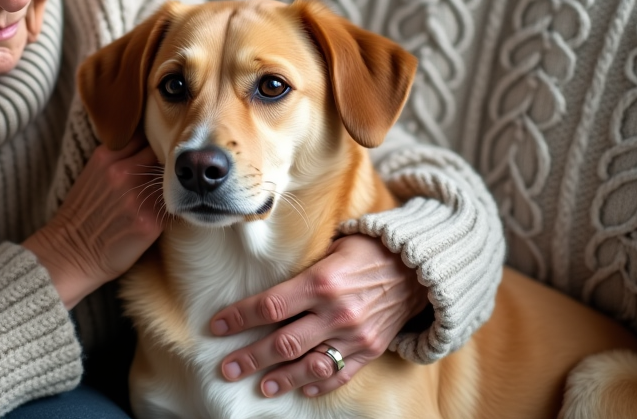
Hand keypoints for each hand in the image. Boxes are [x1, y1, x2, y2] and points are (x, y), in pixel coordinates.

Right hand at [23, 139, 164, 308]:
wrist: (72, 252)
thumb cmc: (82, 214)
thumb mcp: (92, 173)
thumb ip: (117, 157)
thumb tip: (146, 148)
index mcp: (106, 157)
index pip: (143, 135)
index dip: (152, 141)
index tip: (156, 150)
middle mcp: (123, 172)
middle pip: (160, 152)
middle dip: (164, 160)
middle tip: (168, 172)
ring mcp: (138, 196)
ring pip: (170, 178)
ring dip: (171, 184)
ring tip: (170, 193)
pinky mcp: (151, 221)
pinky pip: (173, 206)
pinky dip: (173, 207)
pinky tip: (167, 212)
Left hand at [209, 234, 428, 397]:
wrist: (419, 267)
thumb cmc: (369, 249)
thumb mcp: (332, 247)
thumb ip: (303, 268)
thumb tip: (267, 277)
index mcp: (322, 282)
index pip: (270, 306)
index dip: (239, 317)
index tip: (217, 325)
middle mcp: (336, 313)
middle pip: (282, 343)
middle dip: (250, 357)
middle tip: (227, 368)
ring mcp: (355, 335)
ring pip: (308, 365)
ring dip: (280, 379)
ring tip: (259, 386)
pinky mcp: (371, 350)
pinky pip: (340, 374)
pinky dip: (318, 384)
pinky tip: (300, 389)